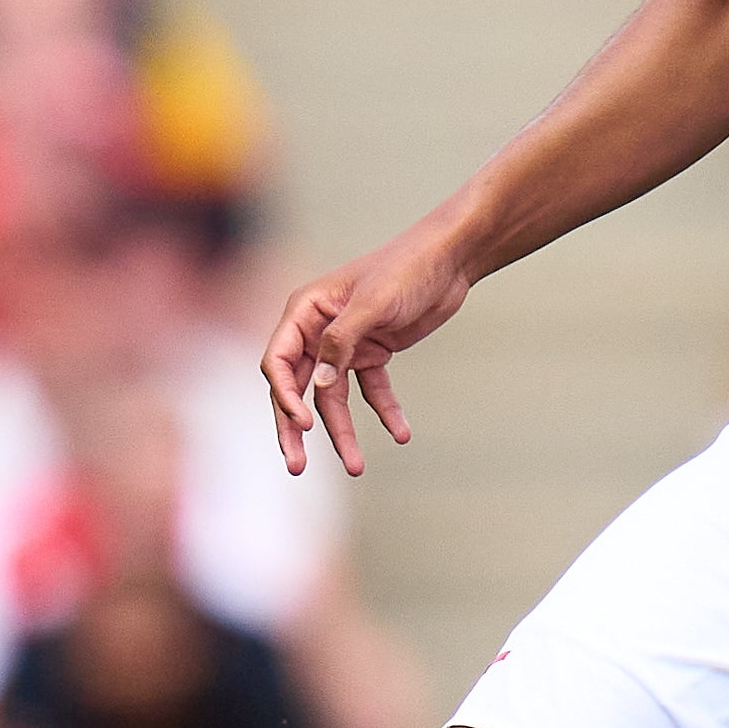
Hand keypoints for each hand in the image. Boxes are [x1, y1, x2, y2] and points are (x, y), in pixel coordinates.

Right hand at [261, 219, 479, 474]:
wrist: (449, 259)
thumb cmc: (406, 269)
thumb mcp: (373, 304)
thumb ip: (342, 343)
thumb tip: (320, 387)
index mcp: (305, 311)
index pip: (279, 362)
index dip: (285, 396)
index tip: (303, 424)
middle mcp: (318, 330)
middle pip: (299, 388)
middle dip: (296, 429)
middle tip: (296, 468)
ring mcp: (346, 344)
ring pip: (334, 398)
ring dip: (343, 432)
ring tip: (356, 468)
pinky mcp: (374, 353)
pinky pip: (373, 391)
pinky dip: (385, 412)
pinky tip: (401, 434)